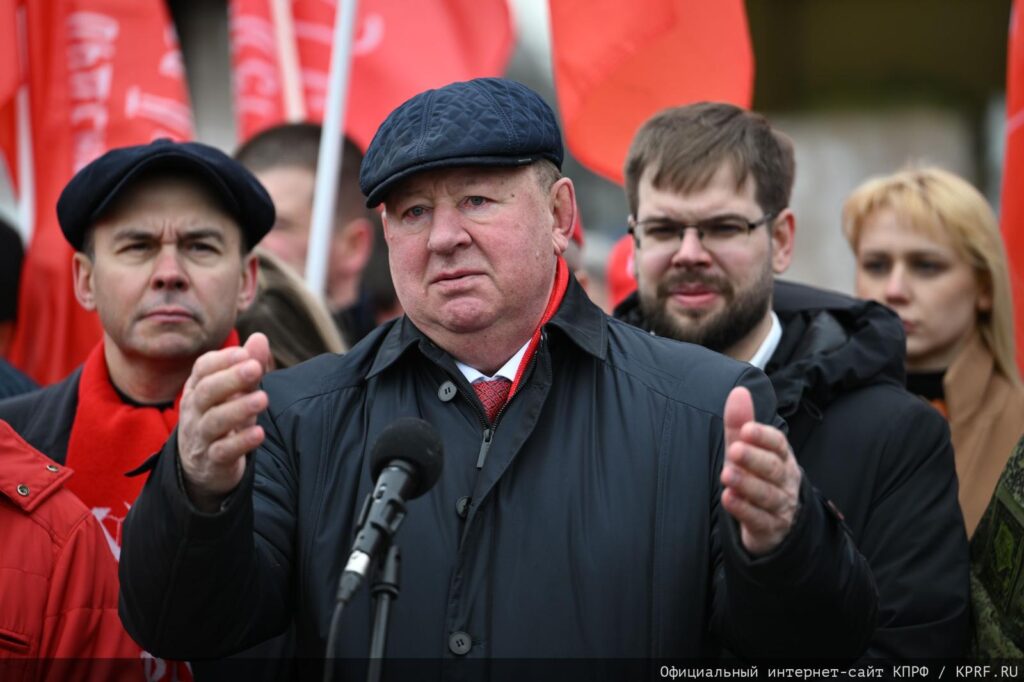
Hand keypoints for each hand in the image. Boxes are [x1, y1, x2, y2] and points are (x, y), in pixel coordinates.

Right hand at [177, 333, 271, 510]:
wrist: (204, 467)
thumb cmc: (223, 418)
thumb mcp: (237, 392)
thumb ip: (248, 366)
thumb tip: (260, 337)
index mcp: (198, 389)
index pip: (202, 369)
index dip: (222, 359)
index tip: (244, 353)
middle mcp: (195, 411)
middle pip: (206, 392)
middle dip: (230, 378)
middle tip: (255, 368)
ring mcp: (201, 437)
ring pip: (214, 421)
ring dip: (238, 409)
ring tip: (263, 399)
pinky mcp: (212, 461)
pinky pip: (223, 451)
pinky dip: (241, 442)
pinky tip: (259, 433)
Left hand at [720, 386, 800, 555]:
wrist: (775, 523)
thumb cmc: (758, 476)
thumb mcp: (748, 449)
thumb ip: (741, 423)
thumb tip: (739, 391)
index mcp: (782, 457)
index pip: (778, 444)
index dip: (764, 436)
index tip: (746, 429)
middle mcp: (785, 481)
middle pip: (772, 468)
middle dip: (754, 458)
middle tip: (735, 450)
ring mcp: (780, 506)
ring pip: (766, 495)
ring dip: (746, 484)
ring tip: (727, 474)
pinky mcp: (770, 528)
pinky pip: (758, 519)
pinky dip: (743, 509)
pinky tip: (728, 499)